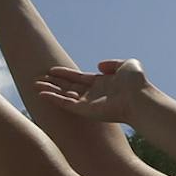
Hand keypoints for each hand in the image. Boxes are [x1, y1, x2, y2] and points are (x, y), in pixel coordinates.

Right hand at [36, 59, 152, 124]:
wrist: (140, 98)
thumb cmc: (137, 83)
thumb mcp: (126, 65)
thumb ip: (112, 63)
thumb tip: (98, 66)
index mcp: (101, 83)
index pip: (78, 77)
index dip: (65, 73)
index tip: (51, 70)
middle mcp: (93, 94)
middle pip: (68, 87)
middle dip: (54, 83)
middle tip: (38, 78)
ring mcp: (88, 103)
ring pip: (64, 96)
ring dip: (50, 90)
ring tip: (35, 85)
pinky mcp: (85, 111)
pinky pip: (65, 104)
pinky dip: (53, 99)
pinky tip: (41, 93)